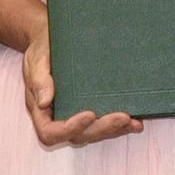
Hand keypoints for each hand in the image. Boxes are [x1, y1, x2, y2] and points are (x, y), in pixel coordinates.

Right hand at [21, 25, 140, 149]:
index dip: (70, 129)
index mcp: (40, 111)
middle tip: (123, 117)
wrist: (50, 38)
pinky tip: (137, 121)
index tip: (89, 114)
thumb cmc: (42, 48)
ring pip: (93, 134)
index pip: (50, 132)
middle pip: (78, 136)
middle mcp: (57, 117)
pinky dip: (120, 126)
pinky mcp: (88, 110)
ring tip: (134, 122)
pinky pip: (103, 124)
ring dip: (114, 130)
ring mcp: (74, 116)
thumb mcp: (37, 59)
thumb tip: (44, 102)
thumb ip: (39, 79)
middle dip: (102, 129)